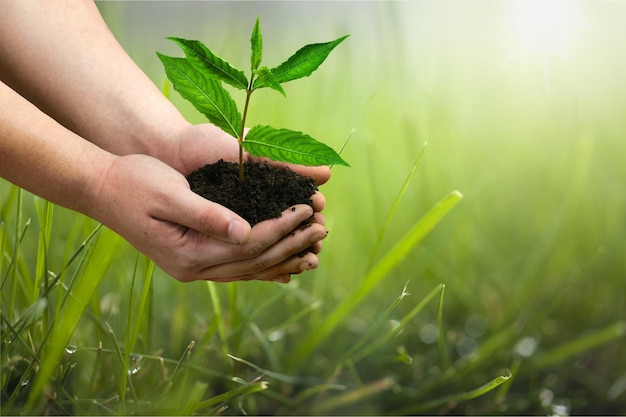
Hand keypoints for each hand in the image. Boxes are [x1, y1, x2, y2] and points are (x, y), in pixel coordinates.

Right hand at [94, 154, 327, 281]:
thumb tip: (246, 232)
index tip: (307, 209)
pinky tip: (284, 263)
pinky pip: (237, 268)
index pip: (248, 245)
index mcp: (188, 253)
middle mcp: (193, 269)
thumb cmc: (134, 182)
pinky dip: (263, 264)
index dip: (281, 227)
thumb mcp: (169, 193)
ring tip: (314, 250)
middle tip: (322, 228)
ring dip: (282, 259)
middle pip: (254, 262)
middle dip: (290, 244)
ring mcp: (193, 268)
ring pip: (249, 269)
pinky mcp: (195, 260)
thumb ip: (207, 215)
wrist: (103, 189)